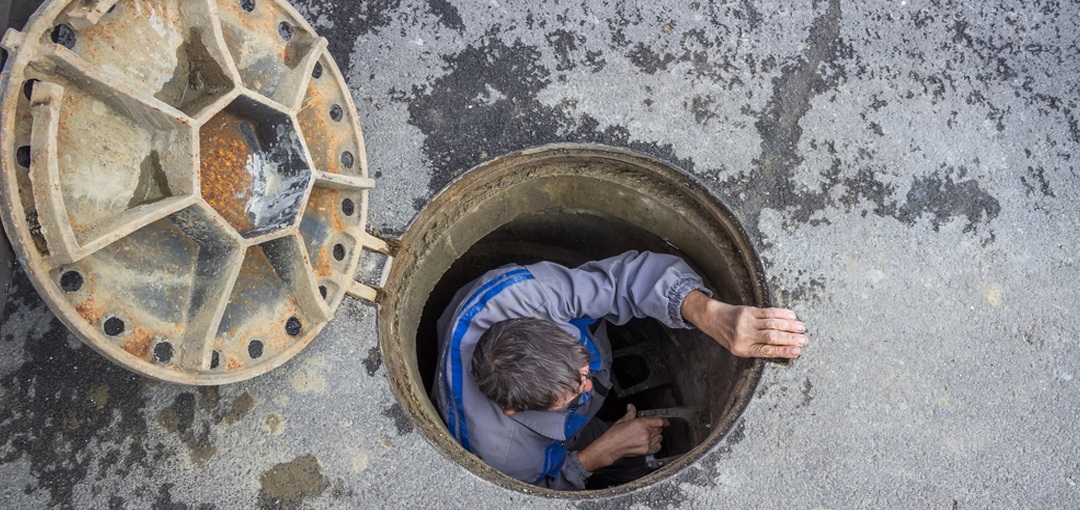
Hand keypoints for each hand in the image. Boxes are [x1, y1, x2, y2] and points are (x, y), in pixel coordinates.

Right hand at [577, 404, 668, 471]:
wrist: (611, 447)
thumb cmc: (615, 435)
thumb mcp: (622, 421)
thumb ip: (630, 413)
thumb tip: (631, 407)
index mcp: (641, 423)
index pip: (659, 422)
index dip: (664, 422)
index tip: (666, 422)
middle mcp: (646, 433)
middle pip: (659, 430)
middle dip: (657, 428)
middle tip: (650, 429)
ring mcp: (647, 442)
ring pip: (659, 438)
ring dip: (657, 436)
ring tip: (650, 436)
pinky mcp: (646, 451)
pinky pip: (658, 447)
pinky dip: (656, 445)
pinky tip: (652, 443)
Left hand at [680, 290, 807, 358]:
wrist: (712, 318)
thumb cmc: (728, 336)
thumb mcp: (739, 348)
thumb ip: (758, 349)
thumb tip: (784, 349)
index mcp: (742, 349)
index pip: (766, 351)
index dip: (783, 351)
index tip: (797, 351)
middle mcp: (744, 336)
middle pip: (771, 337)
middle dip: (790, 338)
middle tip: (804, 340)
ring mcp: (746, 322)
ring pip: (772, 323)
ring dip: (789, 326)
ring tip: (801, 328)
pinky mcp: (748, 310)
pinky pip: (768, 312)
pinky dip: (781, 314)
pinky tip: (791, 316)